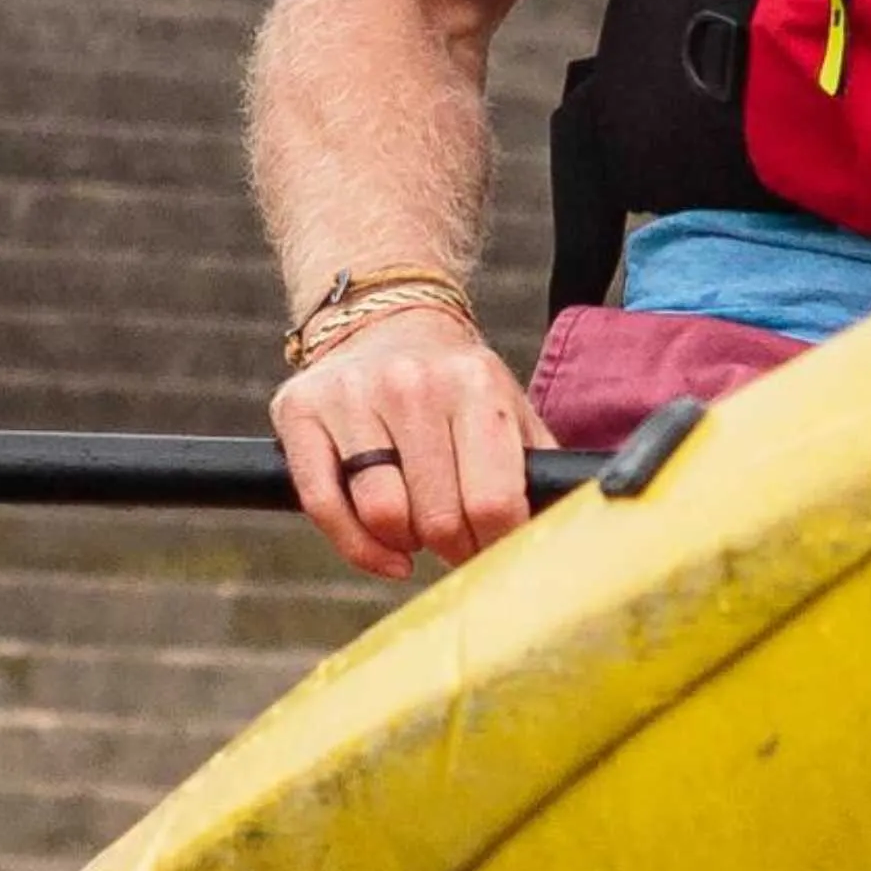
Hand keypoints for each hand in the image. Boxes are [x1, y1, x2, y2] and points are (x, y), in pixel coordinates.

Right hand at [269, 309, 544, 578]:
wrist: (386, 317)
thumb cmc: (456, 385)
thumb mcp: (509, 408)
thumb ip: (537, 467)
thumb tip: (569, 529)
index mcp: (474, 383)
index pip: (493, 501)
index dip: (497, 546)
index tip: (496, 553)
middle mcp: (411, 384)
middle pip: (438, 517)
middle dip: (454, 548)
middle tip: (460, 544)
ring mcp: (352, 394)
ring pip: (382, 514)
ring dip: (405, 543)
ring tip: (420, 530)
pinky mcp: (301, 409)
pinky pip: (324, 506)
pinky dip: (358, 547)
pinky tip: (386, 552)